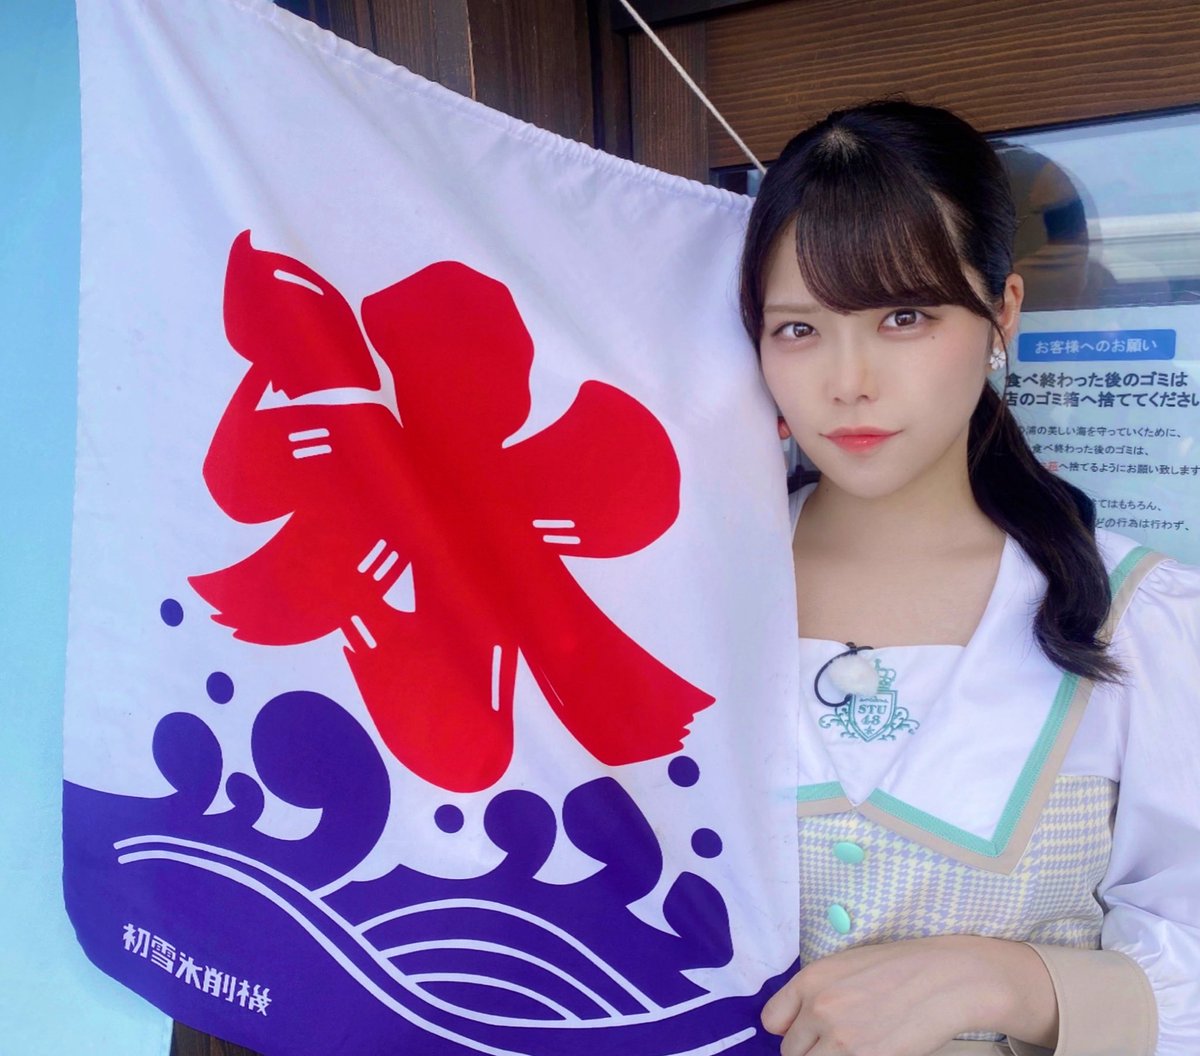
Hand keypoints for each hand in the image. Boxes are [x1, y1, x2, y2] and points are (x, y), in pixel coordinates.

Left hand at [761, 935, 1057, 1055]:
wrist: (946, 978)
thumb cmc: (899, 968)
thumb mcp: (846, 966)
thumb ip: (815, 993)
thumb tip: (791, 1023)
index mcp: (811, 980)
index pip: (772, 1021)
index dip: (787, 1030)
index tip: (802, 1034)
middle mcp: (819, 1009)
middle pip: (791, 1052)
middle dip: (810, 1051)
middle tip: (835, 1044)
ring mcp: (842, 1039)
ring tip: (852, 1048)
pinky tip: (871, 1051)